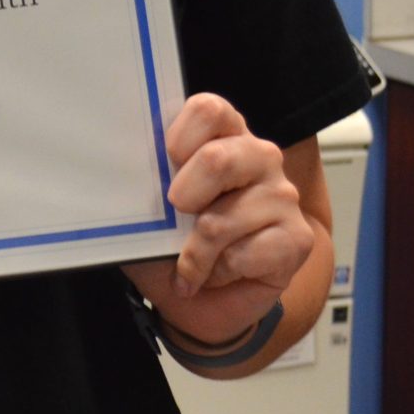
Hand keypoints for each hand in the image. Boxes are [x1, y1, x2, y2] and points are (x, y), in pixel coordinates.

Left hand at [122, 93, 314, 346]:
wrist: (205, 303)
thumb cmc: (172, 246)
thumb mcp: (145, 212)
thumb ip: (140, 186)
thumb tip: (116, 175)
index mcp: (224, 136)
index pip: (208, 110)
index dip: (180, 137)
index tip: (167, 162)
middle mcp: (259, 157)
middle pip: (218, 159)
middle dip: (183, 197)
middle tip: (177, 215)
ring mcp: (283, 196)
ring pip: (222, 220)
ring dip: (194, 252)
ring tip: (190, 261)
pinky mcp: (298, 238)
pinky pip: (243, 255)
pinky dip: (217, 273)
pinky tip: (217, 275)